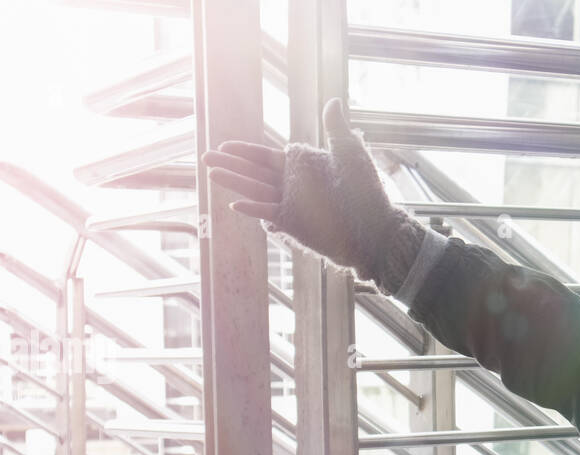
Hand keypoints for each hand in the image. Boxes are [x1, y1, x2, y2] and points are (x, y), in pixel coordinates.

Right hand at [201, 97, 417, 289]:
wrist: (374, 229)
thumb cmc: (366, 192)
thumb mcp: (351, 154)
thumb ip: (336, 129)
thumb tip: (332, 100)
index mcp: (303, 166)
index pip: (267, 156)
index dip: (245, 151)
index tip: (225, 145)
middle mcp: (293, 184)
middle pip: (255, 173)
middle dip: (231, 164)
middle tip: (205, 158)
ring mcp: (291, 204)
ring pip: (256, 191)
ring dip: (234, 182)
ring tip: (211, 174)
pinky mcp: (293, 224)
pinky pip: (268, 214)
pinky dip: (253, 210)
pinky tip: (235, 205)